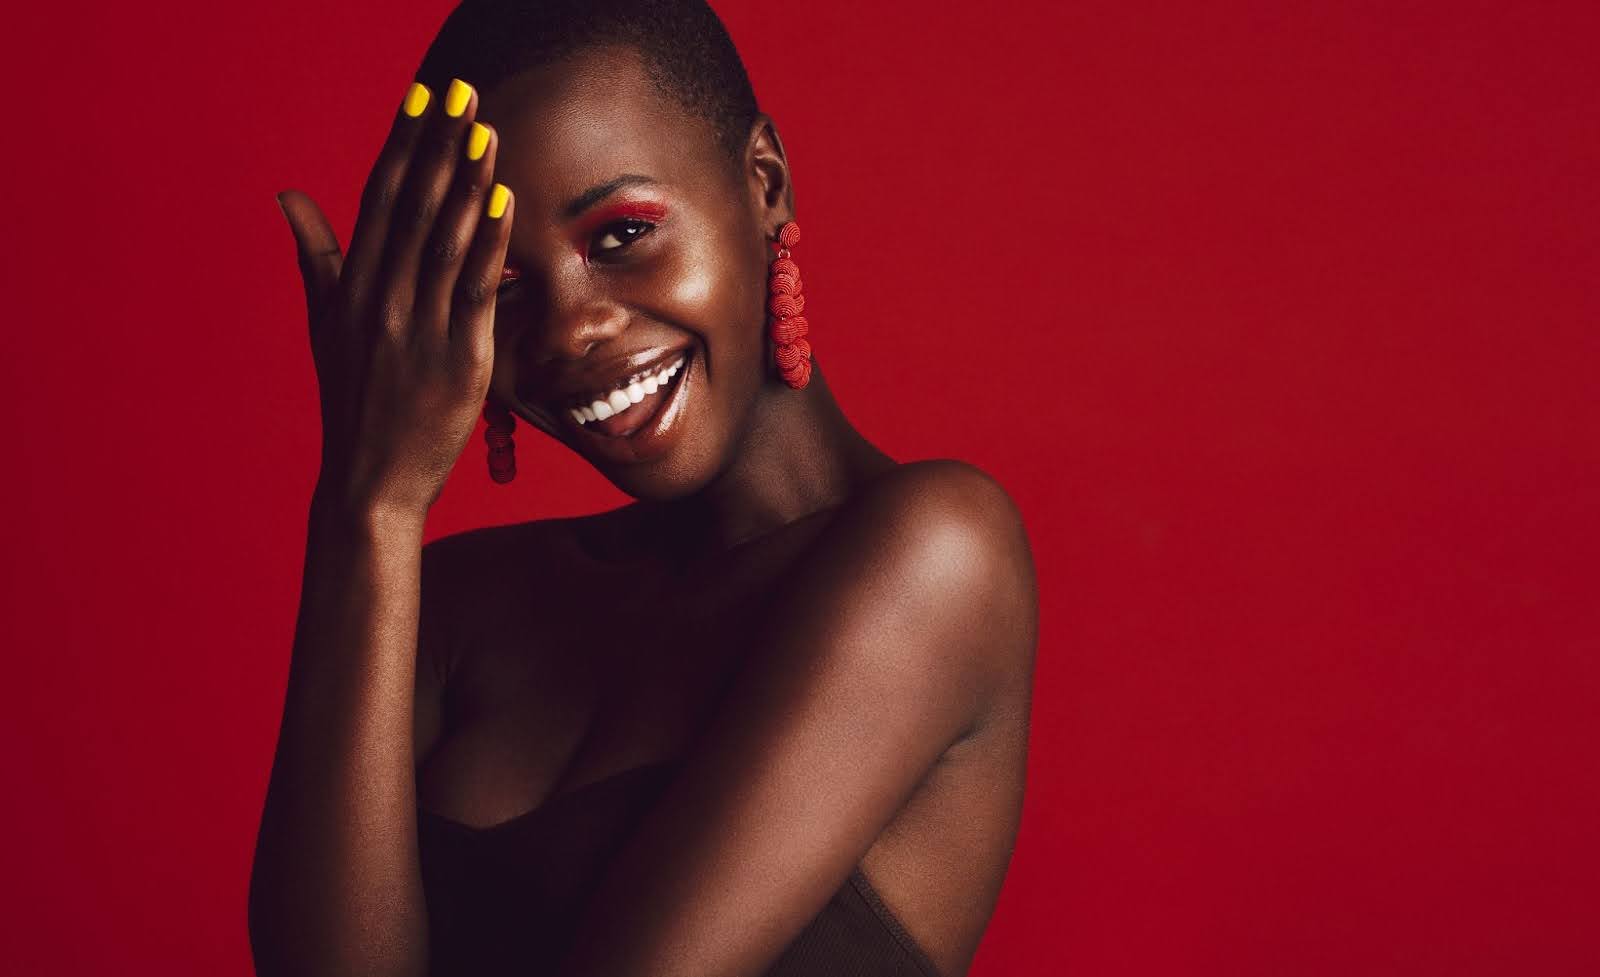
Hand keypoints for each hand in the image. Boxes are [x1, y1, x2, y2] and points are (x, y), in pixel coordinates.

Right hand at [276, 78, 513, 516]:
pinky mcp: (456, 359)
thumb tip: (289, 194)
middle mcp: (380, 300)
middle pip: (413, 207)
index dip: (402, 144)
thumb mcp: (326, 324)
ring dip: (467, 181)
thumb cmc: (354, 400)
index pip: (379, 198)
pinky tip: (502, 200)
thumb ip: (316, 255)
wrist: (371, 480)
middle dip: (438, 145)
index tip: (421, 97)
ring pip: (445, 240)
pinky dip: (489, 242)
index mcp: (351, 287)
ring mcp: (417, 328)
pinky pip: (475, 289)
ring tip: (485, 130)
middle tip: (461, 93)